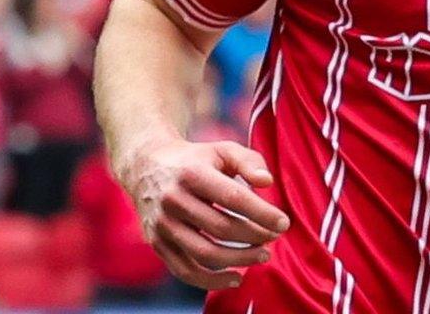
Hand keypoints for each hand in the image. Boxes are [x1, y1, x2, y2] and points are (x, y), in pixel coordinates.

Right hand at [118, 136, 288, 290]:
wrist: (146, 167)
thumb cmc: (196, 160)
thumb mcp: (223, 150)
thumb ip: (249, 162)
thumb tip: (267, 183)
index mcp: (192, 174)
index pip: (233, 198)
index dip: (261, 213)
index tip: (283, 223)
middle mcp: (173, 200)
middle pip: (221, 227)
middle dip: (254, 236)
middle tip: (275, 238)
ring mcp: (162, 225)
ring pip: (203, 253)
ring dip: (238, 260)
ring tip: (263, 255)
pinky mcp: (156, 243)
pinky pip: (184, 270)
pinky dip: (211, 281)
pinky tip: (236, 278)